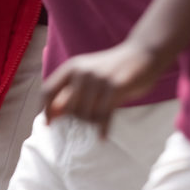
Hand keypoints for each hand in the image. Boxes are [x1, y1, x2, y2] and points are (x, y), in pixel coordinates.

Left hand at [41, 40, 166, 136]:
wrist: (144, 53)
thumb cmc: (114, 70)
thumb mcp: (89, 77)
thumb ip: (71, 93)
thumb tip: (53, 115)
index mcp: (72, 67)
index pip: (48, 91)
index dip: (45, 110)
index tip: (48, 125)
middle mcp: (82, 72)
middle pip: (69, 109)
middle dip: (78, 119)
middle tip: (92, 119)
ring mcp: (98, 78)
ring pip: (86, 115)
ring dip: (93, 123)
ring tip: (102, 118)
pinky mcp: (115, 87)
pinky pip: (103, 116)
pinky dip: (102, 129)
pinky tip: (102, 137)